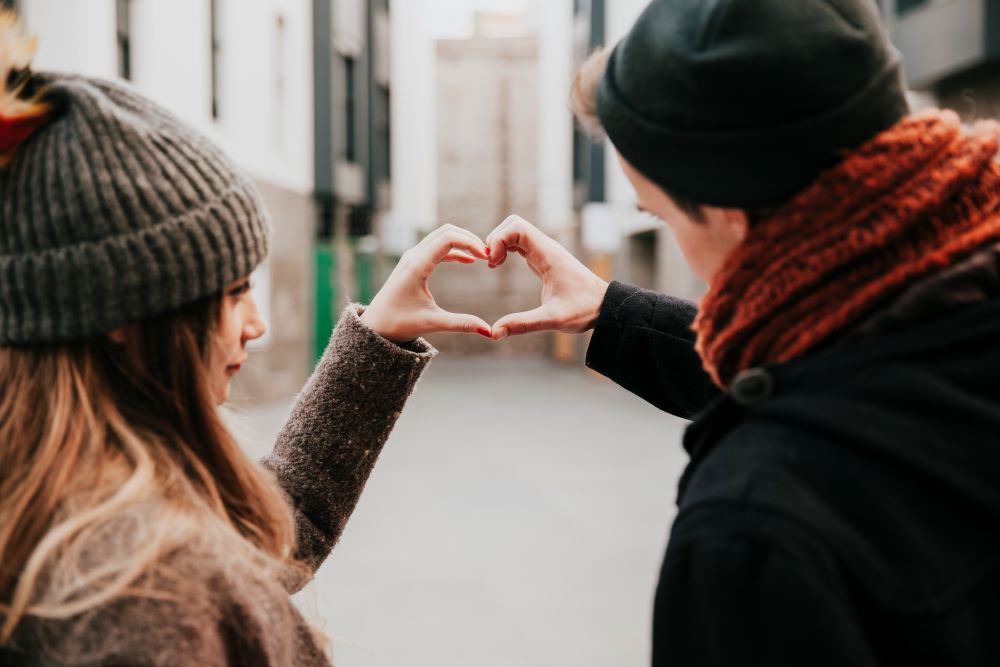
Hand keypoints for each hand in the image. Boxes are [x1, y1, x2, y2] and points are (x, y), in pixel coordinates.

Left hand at [360, 224, 492, 342]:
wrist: (374, 326)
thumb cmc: (399, 324)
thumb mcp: (432, 323)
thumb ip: (461, 324)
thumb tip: (489, 331)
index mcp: (417, 266)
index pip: (448, 238)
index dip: (470, 243)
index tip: (486, 257)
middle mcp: (413, 256)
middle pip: (446, 231)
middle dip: (469, 238)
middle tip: (488, 254)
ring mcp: (412, 257)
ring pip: (441, 237)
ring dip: (462, 242)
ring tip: (481, 256)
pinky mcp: (412, 263)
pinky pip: (436, 248)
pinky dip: (454, 250)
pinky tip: (468, 261)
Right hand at [485, 215, 608, 338]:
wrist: (604, 307)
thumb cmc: (584, 310)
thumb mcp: (553, 320)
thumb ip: (523, 324)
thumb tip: (494, 332)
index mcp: (548, 254)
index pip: (517, 228)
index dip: (499, 240)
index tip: (492, 263)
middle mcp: (546, 248)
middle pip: (513, 224)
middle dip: (496, 239)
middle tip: (490, 264)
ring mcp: (545, 252)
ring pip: (515, 232)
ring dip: (500, 243)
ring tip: (493, 265)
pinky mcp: (544, 259)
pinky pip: (520, 243)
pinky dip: (506, 249)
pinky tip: (499, 265)